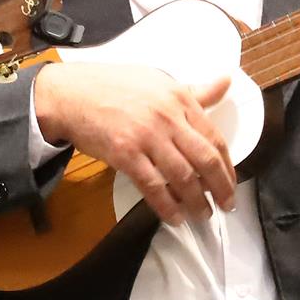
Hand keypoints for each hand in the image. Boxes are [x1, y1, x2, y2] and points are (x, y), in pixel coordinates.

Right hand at [33, 60, 235, 224]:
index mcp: (179, 99)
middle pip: (205, 159)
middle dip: (221, 187)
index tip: (230, 182)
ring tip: (202, 215)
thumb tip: (226, 82)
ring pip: (182, 176)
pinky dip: (167, 206)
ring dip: (196, 202)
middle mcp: (167, 117)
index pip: (214, 137)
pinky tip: (174, 218)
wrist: (69, 94)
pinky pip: (153, 186)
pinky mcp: (125, 154)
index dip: (227, 165)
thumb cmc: (112, 86)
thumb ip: (193, 91)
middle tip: (226, 205)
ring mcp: (146, 137)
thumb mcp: (157, 81)